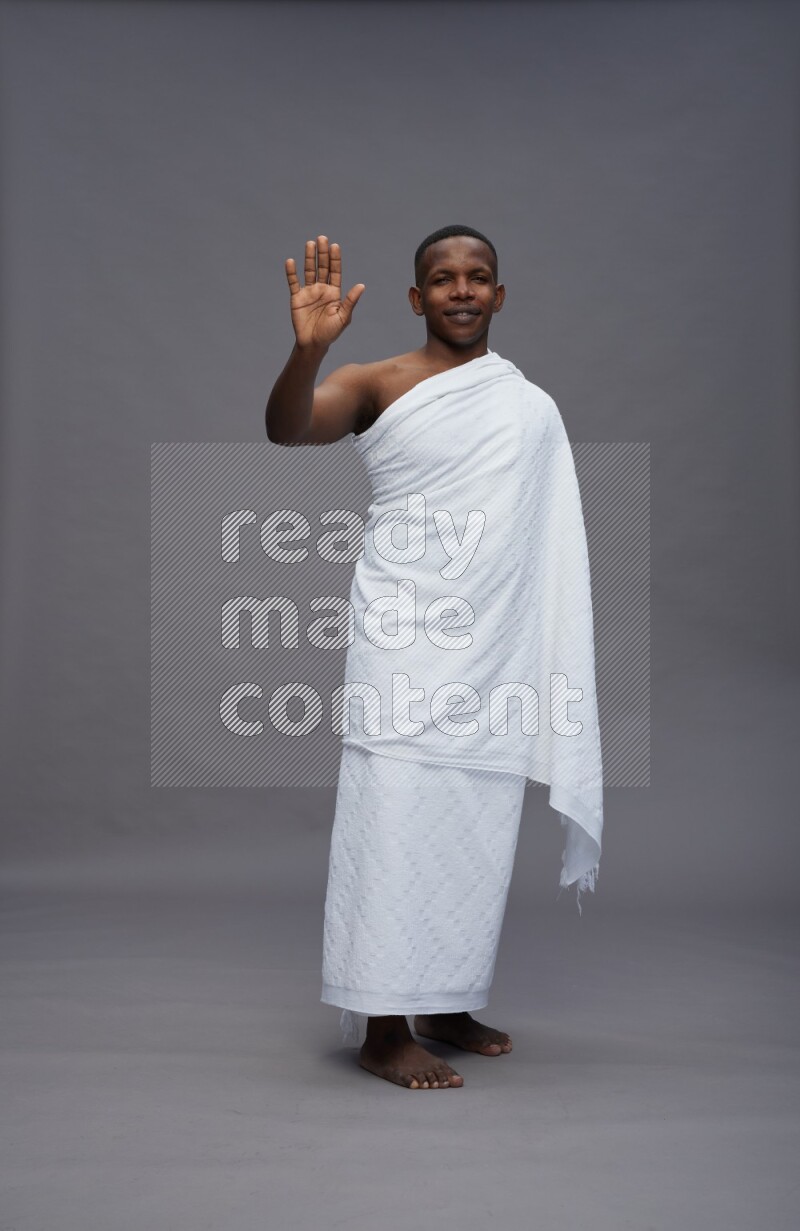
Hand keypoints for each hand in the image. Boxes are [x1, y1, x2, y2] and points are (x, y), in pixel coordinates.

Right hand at [284, 235, 364, 349]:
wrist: (313, 344)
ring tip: (310, 244)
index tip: (335, 246)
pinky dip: (291, 273)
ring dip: (309, 258)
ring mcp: (309, 292)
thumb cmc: (330, 333)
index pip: (335, 272)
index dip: (335, 259)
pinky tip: (291, 261)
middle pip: (322, 267)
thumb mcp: (343, 317)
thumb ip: (350, 301)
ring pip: (309, 271)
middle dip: (323, 253)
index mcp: (334, 293)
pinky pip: (294, 283)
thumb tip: (361, 286)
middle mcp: (322, 289)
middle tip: (322, 238)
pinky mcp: (297, 298)